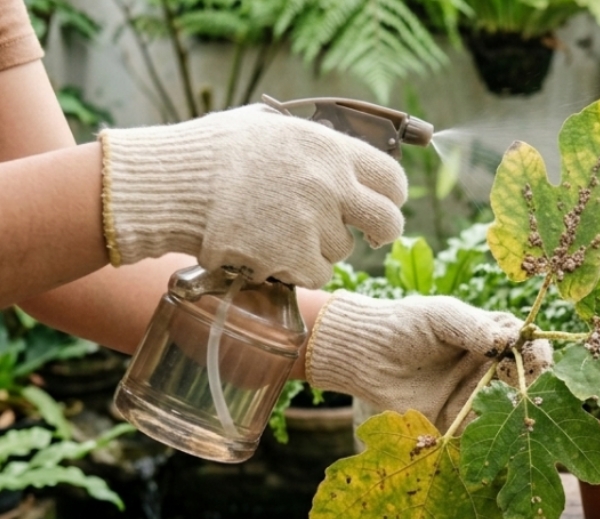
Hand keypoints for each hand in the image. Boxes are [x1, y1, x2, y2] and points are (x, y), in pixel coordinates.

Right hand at [99, 104, 406, 288]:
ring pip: (343, 250)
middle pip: (388, 222)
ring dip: (321, 247)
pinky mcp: (293, 257)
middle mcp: (330, 185)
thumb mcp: (268, 128)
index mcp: (328, 148)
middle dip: (382, 232)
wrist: (169, 185)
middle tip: (369, 235)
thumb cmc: (211, 153)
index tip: (384, 203)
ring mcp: (313, 224)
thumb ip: (312, 144)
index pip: (392, 178)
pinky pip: (316, 273)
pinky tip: (271, 250)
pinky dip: (298, 268)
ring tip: (280, 229)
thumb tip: (341, 159)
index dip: (392, 196)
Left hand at [305, 292, 552, 428]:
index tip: (539, 361)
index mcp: (494, 339)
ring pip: (508, 411)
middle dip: (534, 387)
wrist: (365, 355)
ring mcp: (476, 398)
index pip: (529, 347)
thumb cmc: (404, 325)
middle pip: (527, 382)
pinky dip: (490, 438)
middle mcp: (491, 370)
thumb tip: (507, 342)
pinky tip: (491, 436)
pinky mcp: (458, 424)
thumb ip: (474, 328)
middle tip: (529, 390)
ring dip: (515, 415)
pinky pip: (481, 435)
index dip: (538, 354)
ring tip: (511, 413)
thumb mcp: (441, 316)